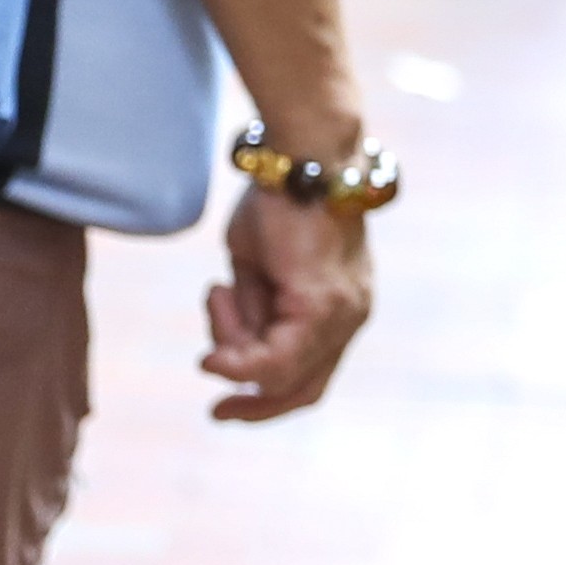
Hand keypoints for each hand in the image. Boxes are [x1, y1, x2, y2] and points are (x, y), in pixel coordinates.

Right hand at [203, 180, 373, 422]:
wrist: (300, 153)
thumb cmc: (276, 197)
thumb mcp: (253, 265)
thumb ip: (251, 308)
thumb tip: (236, 345)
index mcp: (339, 308)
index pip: (310, 374)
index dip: (267, 396)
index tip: (225, 398)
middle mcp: (350, 318)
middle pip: (304, 388)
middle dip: (256, 405)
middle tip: (216, 411)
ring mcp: (344, 315)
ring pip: (284, 373)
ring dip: (234, 348)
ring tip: (218, 292)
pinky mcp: (325, 305)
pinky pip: (280, 358)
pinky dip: (243, 362)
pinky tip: (215, 354)